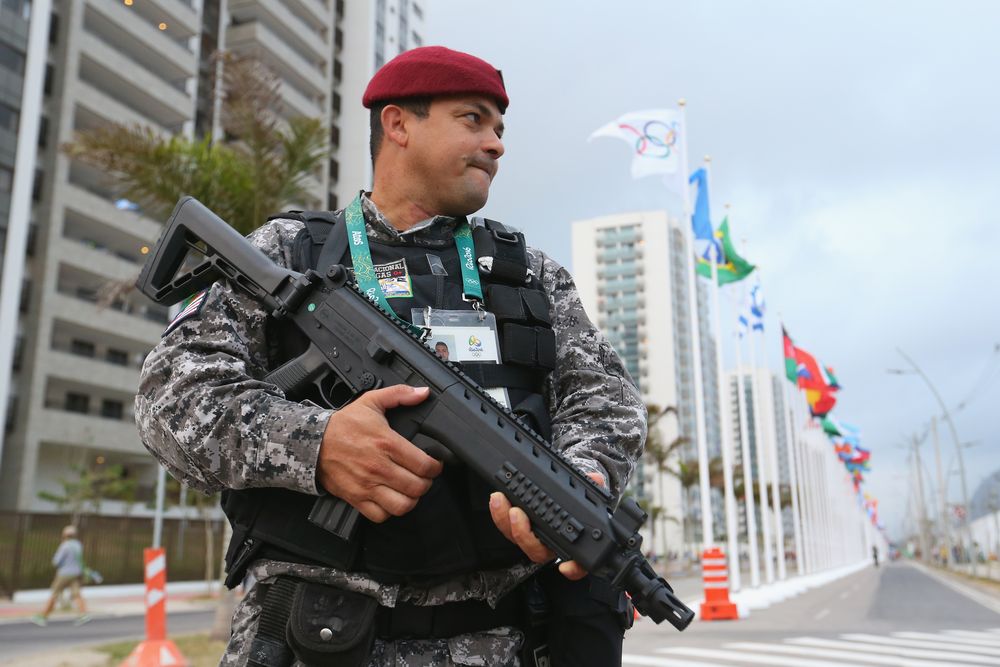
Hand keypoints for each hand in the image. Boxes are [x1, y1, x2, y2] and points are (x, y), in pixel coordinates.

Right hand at [318, 385, 442, 522]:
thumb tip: (423, 392)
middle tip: (423, 477)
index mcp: (388, 444)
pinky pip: (380, 515)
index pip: (425, 465)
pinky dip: (389, 511)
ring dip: (411, 500)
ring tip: (409, 490)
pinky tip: (390, 499)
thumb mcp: (372, 401)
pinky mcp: (356, 498)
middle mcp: (379, 467)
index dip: (436, 467)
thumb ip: (400, 395)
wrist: (312, 441)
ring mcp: (367, 485)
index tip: (434, 464)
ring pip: (402, 506)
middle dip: (426, 483)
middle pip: (418, 487)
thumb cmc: (343, 424)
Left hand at [488, 471, 606, 580]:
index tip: (566, 567)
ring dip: (505, 520)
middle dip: (524, 535)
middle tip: (517, 514)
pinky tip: (497, 500)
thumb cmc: (573, 502)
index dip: (573, 569)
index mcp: (571, 541)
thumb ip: (592, 486)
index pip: (578, 563)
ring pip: (517, 538)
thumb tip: (596, 478)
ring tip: (500, 500)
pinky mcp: (515, 525)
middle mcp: (550, 544)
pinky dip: (499, 514)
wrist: (558, 496)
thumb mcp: (585, 493)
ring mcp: (531, 536)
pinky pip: (505, 526)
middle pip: (536, 550)